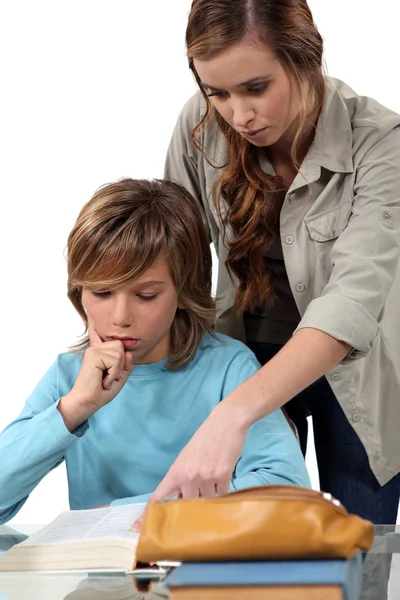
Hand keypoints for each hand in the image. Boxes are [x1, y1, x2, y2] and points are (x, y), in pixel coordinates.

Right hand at [58, 324, 133, 429]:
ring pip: (119, 354)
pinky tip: (103, 381)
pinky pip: (115, 361)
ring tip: (105, 380)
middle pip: (120, 346)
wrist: (88, 402)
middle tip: (109, 377)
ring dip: (116, 371)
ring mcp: (94, 351)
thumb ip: (126, 364)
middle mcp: (96, 348)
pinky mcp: (93, 356)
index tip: (111, 375)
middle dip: (120, 364)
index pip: (120, 345)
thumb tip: (128, 352)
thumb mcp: (120, 376)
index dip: (122, 361)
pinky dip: (113, 374)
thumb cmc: (102, 391)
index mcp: (101, 351)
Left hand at [130, 400, 249, 530]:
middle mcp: (188, 477)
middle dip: (192, 505)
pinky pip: (221, 495)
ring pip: (206, 501)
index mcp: (175, 472)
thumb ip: (181, 479)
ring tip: (212, 475)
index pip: (158, 497)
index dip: (147, 515)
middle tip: (198, 493)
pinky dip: (222, 489)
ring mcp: (206, 478)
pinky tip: (222, 473)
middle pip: (186, 506)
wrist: (226, 422)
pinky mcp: (223, 477)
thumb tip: (180, 501)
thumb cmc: (204, 439)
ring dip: (209, 494)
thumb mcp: (186, 458)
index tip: (137, 529)